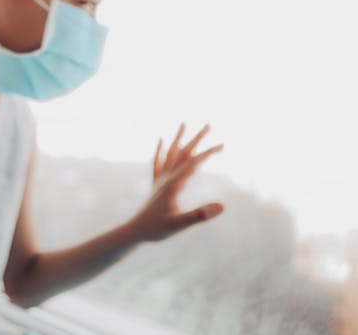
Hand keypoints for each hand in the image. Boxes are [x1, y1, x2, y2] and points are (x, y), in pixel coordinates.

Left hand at [127, 124, 223, 241]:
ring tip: (183, 124)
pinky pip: (157, 162)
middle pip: (183, 153)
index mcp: (173, 184)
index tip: (222, 145)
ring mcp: (160, 180)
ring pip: (170, 154)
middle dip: (196, 139)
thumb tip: (221, 207)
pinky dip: (160, 150)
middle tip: (208, 125)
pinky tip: (161, 141)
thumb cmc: (157, 229)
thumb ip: (199, 215)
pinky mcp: (155, 185)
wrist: (135, 231)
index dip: (208, 153)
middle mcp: (166, 178)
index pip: (193, 163)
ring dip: (178, 139)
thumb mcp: (180, 224)